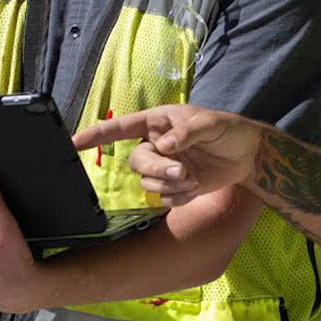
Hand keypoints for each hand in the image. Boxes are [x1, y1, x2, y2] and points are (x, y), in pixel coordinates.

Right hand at [72, 105, 262, 206]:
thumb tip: (162, 145)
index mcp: (157, 123)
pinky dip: (180, 196)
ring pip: (149, 183)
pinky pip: (164, 198)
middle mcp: (155, 145)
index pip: (120, 128)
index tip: (73, 142)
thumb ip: (186, 132)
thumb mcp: (210, 123)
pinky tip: (196, 187)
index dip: (96, 135)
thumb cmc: (228, 129)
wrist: (247, 155)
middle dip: (158, 170)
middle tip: (184, 171)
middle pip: (137, 162)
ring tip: (195, 178)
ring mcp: (164, 167)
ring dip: (171, 184)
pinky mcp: (174, 186)